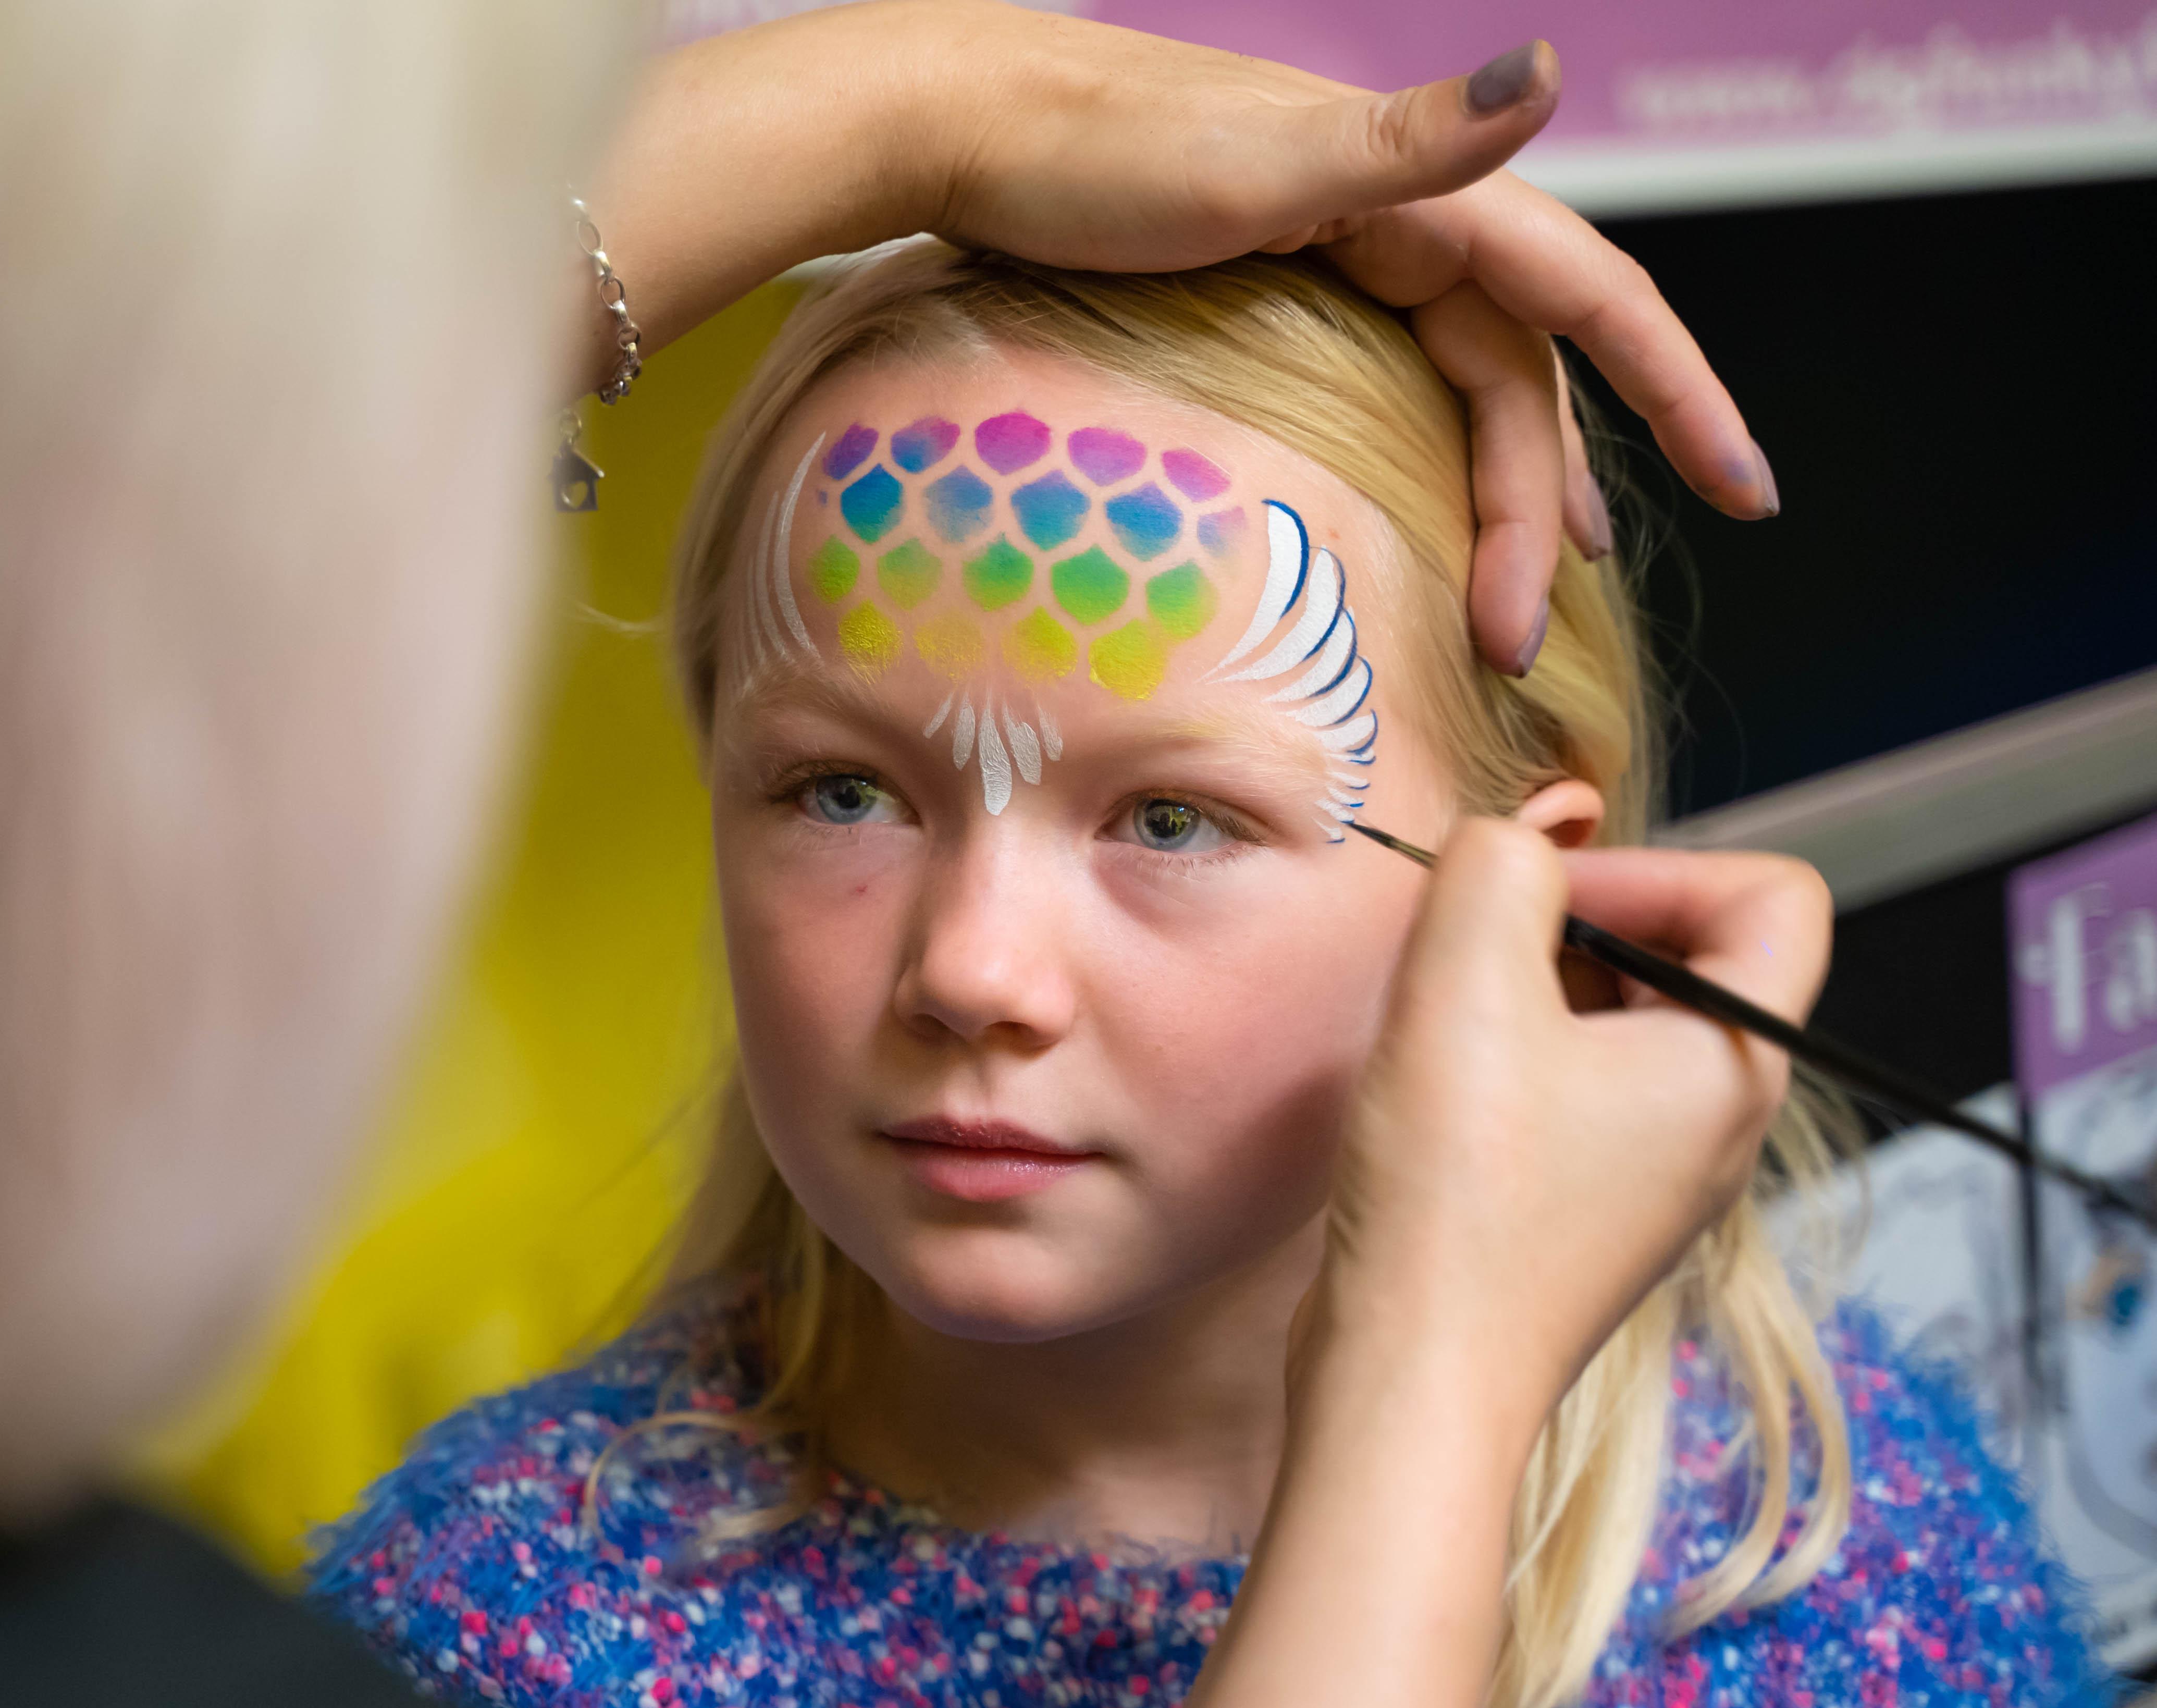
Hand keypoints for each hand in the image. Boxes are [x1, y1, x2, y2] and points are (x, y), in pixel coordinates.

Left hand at [592, 1, 1775, 675]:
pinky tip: (1432, 519)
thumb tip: (1543, 69)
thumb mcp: (1252, 160)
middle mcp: (1402, 209)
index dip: (1681, 394)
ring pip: (1465, 385)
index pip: (1593, 300)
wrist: (958, 125)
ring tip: (1505, 613)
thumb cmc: (1086, 152)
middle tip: (1522, 638)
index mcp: (1422, 188)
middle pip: (1521, 375)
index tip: (1749, 486)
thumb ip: (1410, 140)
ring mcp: (1344, 244)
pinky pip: (1398, 377)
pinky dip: (1432, 454)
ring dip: (1495, 497)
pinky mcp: (1285, 275)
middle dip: (1542, 507)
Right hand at [1301, 821, 1830, 1455]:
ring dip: (1527, 992)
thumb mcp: (1461, 982)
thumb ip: (1496, 867)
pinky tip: (1435, 1093)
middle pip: (1687, 951)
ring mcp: (1656, 1173)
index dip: (1661, 864)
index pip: (1772, 896)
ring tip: (1442, 1025)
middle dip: (1575, 923)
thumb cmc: (1454, 1204)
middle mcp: (1719, 1121)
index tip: (1549, 898)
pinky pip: (1573, 1089)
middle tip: (1475, 952)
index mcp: (1735, 1064)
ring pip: (1619, 1021)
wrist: (1411, 1382)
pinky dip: (1507, 1061)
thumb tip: (1514, 842)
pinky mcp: (1586, 1209)